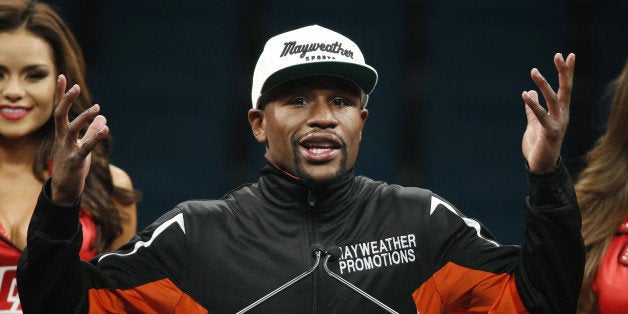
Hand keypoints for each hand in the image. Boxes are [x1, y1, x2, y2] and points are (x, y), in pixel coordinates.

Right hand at [51, 75, 108, 204]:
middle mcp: (62, 138)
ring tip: (96, 108)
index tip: (62, 76)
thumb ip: (92, 131)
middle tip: (76, 86)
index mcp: (63, 133)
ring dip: (84, 118)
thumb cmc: (73, 165)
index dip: (60, 94)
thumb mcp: (83, 146)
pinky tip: (105, 129)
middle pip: (60, 115)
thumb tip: (103, 118)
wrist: (65, 189)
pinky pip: (85, 148)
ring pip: (72, 129)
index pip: (59, 109)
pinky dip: (95, 138)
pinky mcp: (75, 161)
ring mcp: (67, 149)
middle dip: (66, 100)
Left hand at [521, 53, 574, 172]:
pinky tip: (525, 94)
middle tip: (559, 55)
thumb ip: (532, 109)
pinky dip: (533, 105)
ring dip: (544, 84)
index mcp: (560, 111)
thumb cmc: (539, 145)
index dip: (567, 71)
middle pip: (565, 89)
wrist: (540, 166)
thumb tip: (529, 92)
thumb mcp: (534, 123)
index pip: (566, 87)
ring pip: (553, 99)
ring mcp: (558, 123)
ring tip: (534, 71)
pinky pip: (541, 116)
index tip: (568, 54)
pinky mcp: (550, 132)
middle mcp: (563, 115)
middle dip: (563, 72)